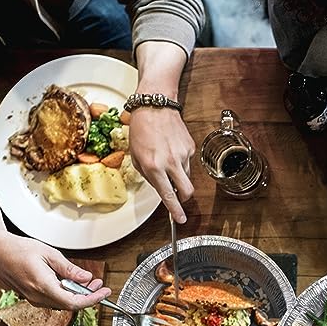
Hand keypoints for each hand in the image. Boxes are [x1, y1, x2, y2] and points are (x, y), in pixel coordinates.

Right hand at [0, 229, 109, 309]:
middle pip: (70, 305)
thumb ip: (69, 269)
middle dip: (88, 296)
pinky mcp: (31, 297)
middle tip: (98, 284)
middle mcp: (37, 296)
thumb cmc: (18, 249)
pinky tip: (71, 284)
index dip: (92, 299)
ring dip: (77, 295)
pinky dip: (66, 294)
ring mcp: (33, 298)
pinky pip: (53, 300)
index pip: (73, 302)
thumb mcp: (49, 254)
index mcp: (43, 286)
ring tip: (88, 282)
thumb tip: (86, 278)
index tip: (104, 292)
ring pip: (62, 304)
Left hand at [128, 107, 195, 223]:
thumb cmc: (141, 129)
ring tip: (168, 161)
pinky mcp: (190, 147)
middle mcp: (170, 162)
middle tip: (179, 196)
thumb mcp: (136, 156)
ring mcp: (183, 154)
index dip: (175, 210)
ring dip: (179, 176)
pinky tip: (172, 149)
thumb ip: (148, 175)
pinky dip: (181, 160)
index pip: (168, 195)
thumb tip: (160, 187)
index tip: (180, 219)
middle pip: (187, 191)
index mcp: (154, 166)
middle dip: (184, 198)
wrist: (154, 105)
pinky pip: (188, 161)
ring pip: (187, 176)